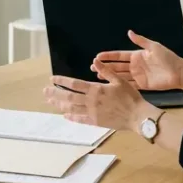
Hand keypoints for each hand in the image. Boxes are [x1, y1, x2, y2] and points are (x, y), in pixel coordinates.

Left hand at [43, 66, 158, 132]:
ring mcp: (92, 113)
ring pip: (72, 108)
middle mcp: (91, 101)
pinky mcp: (96, 122)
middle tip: (45, 92)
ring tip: (50, 102)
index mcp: (96, 89)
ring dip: (60, 104)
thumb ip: (106, 71)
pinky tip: (65, 115)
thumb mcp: (120, 81)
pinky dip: (72, 117)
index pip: (74, 84)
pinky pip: (80, 119)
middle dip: (55, 93)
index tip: (52, 79)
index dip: (62, 81)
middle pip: (69, 97)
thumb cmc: (130, 97)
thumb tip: (95, 60)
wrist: (137, 116)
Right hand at [92, 30, 182, 91]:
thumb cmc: (168, 58)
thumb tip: (129, 32)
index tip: (98, 56)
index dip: (109, 56)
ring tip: (98, 77)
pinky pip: (129, 85)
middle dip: (105, 66)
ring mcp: (138, 76)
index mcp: (137, 55)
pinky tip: (111, 86)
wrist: (179, 72)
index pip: (119, 56)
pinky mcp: (142, 85)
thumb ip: (141, 41)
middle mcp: (135, 66)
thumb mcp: (154, 47)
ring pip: (120, 76)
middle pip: (117, 66)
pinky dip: (120, 85)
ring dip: (109, 76)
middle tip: (92, 67)